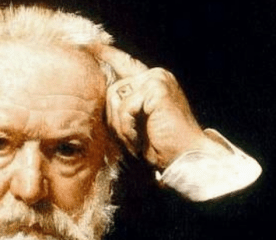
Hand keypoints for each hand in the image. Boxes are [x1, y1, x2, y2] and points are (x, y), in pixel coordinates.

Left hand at [94, 45, 228, 169]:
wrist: (184, 156)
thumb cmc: (161, 145)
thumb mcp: (137, 122)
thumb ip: (123, 105)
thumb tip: (97, 94)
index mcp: (153, 81)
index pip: (125, 64)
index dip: (107, 54)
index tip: (90, 46)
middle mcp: (156, 75)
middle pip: (113, 89)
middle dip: (114, 119)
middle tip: (129, 141)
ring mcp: (157, 79)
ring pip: (116, 98)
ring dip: (120, 126)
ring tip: (136, 142)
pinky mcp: (156, 89)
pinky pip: (125, 108)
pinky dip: (127, 128)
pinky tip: (139, 140)